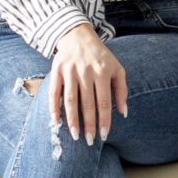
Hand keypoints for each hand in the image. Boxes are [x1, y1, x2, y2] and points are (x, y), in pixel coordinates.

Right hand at [51, 24, 127, 144]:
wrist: (78, 36)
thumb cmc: (101, 57)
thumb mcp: (117, 69)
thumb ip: (122, 90)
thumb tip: (123, 113)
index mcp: (103, 72)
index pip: (104, 102)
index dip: (104, 120)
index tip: (104, 136)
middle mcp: (86, 72)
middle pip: (87, 103)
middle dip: (89, 124)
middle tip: (89, 141)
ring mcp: (70, 71)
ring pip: (71, 100)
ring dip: (72, 120)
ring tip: (74, 135)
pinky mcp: (56, 70)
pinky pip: (54, 92)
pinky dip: (53, 107)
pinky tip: (55, 121)